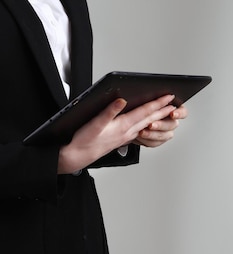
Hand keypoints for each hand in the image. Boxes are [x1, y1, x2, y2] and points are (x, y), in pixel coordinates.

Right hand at [58, 94, 177, 173]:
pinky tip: (149, 122)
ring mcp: (126, 136)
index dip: (157, 104)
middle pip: (149, 118)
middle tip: (175, 102)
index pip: (144, 112)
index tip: (168, 97)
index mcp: (123, 126)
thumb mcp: (95, 123)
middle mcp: (127, 132)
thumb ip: (109, 111)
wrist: (79, 155)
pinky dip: (148, 123)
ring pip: (147, 124)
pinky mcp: (122, 139)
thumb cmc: (85, 140)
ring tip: (167, 112)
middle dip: (163, 110)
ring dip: (158, 117)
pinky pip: (140, 130)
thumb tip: (122, 101)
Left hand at [134, 104, 187, 147]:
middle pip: (172, 124)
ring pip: (164, 135)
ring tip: (142, 132)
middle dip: (161, 125)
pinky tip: (139, 137)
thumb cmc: (136, 107)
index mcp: (171, 107)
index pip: (182, 111)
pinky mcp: (156, 139)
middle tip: (151, 124)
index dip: (180, 113)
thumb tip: (135, 99)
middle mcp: (170, 120)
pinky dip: (147, 140)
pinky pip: (155, 143)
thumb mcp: (140, 100)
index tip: (172, 114)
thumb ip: (146, 99)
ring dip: (153, 134)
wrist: (128, 119)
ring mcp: (164, 131)